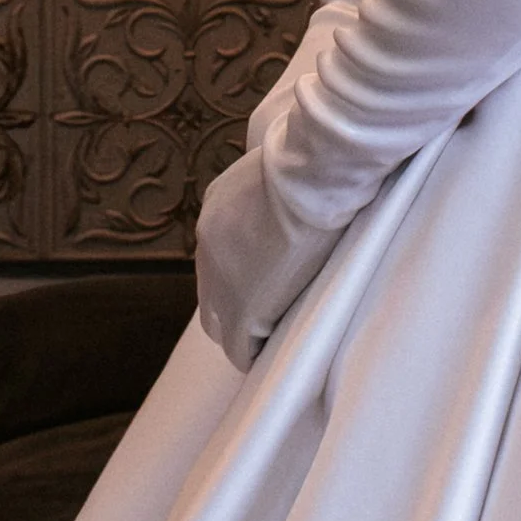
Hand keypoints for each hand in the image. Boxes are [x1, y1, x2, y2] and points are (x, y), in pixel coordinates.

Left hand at [193, 145, 342, 370]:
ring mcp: (221, 279)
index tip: (269, 279)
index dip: (244, 273)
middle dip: (236, 306)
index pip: (221, 257)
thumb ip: (275, 194)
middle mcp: (208, 247)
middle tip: (271, 315)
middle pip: (211, 292)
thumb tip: (299, 195)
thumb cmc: (312, 165)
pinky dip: (254, 352)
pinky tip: (273, 355)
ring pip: (220, 324)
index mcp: (216, 212)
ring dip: (244, 333)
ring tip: (273, 340)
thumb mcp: (278, 172)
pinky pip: (240, 345)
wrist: (312, 178)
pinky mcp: (242, 307)